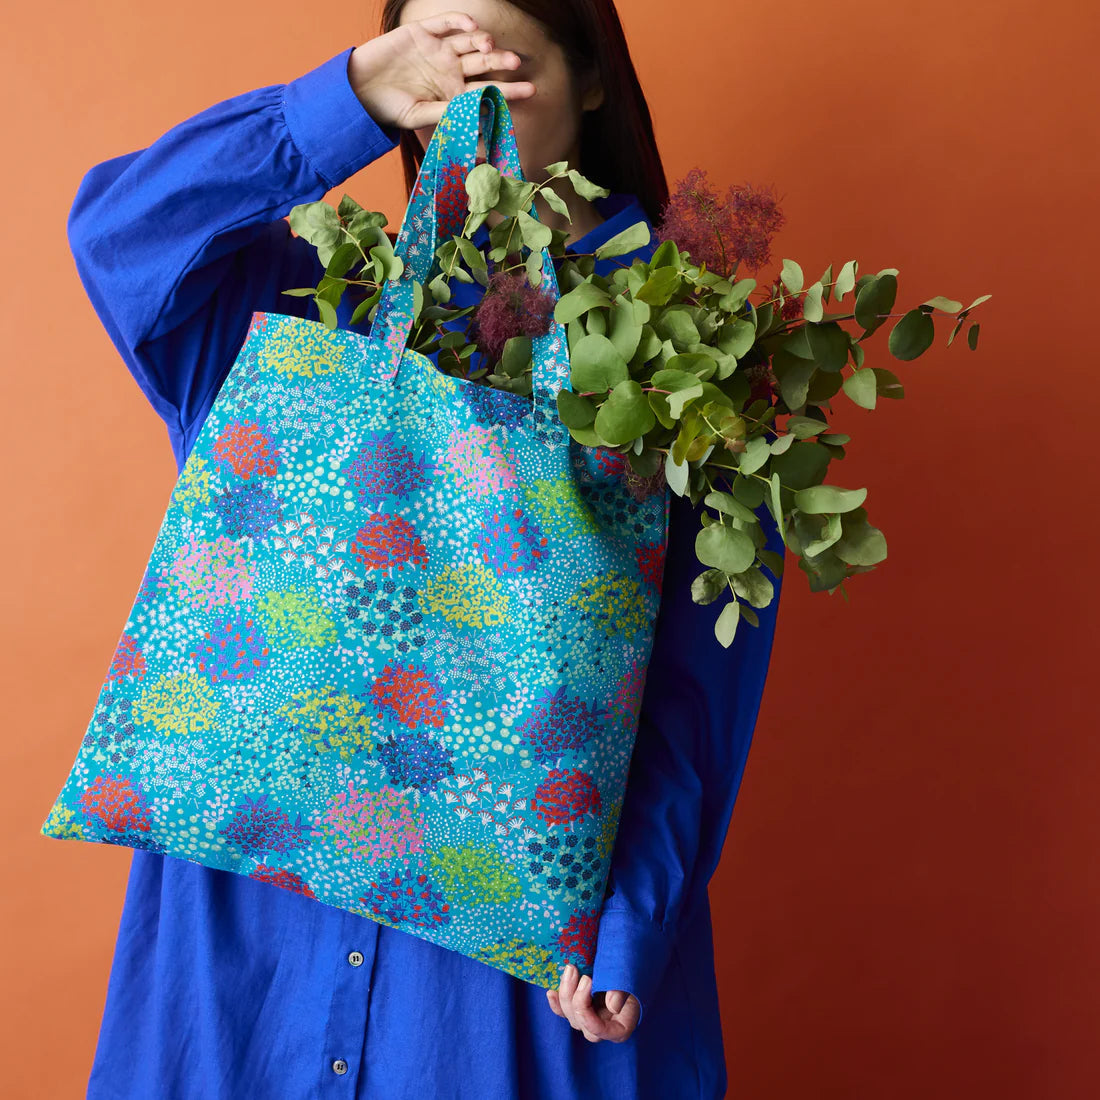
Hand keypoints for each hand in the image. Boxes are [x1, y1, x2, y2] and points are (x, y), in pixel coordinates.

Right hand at [347, 10, 536, 132]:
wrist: (359, 91)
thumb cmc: (390, 110)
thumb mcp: (422, 116)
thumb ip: (450, 114)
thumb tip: (480, 122)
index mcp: (453, 93)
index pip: (487, 90)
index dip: (509, 90)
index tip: (530, 91)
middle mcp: (450, 70)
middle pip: (484, 64)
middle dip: (501, 62)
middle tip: (516, 63)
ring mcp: (438, 50)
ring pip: (468, 42)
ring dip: (482, 42)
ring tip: (489, 48)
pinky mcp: (422, 32)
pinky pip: (446, 23)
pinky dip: (460, 22)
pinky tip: (472, 27)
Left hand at [546, 963, 640, 1041]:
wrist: (628, 955)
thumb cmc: (634, 966)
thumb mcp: (631, 975)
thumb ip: (622, 990)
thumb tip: (612, 1006)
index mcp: (621, 1025)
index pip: (601, 1031)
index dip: (588, 1016)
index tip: (587, 984)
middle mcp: (604, 1025)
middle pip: (582, 1025)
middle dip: (575, 999)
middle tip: (576, 970)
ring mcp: (591, 1017)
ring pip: (572, 1017)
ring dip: (565, 995)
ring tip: (570, 969)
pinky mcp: (581, 1007)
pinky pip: (564, 1012)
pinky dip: (557, 1003)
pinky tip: (551, 991)